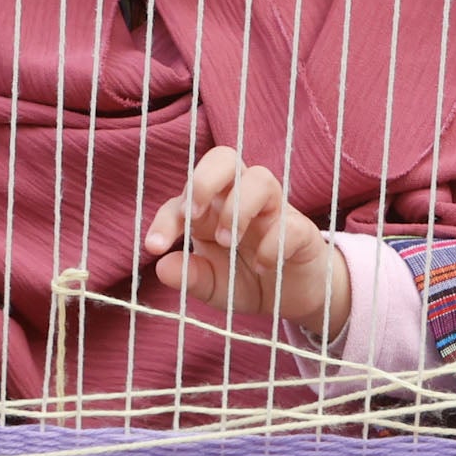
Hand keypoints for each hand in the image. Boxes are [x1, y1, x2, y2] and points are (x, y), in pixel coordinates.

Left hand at [142, 146, 350, 339]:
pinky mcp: (301, 229)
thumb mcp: (213, 285)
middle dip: (203, 181)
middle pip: (224, 158)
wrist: (294, 296)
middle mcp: (242, 199)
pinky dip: (272, 246)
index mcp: (213, 209)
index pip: (183, 197)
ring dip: (237, 209)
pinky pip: (289, 224)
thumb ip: (191, 276)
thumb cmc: (248, 279)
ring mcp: (274, 210)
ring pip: (260, 177)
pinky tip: (263, 267)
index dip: (165, 218)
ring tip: (228, 243)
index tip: (154, 247)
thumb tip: (162, 267)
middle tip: (194, 217)